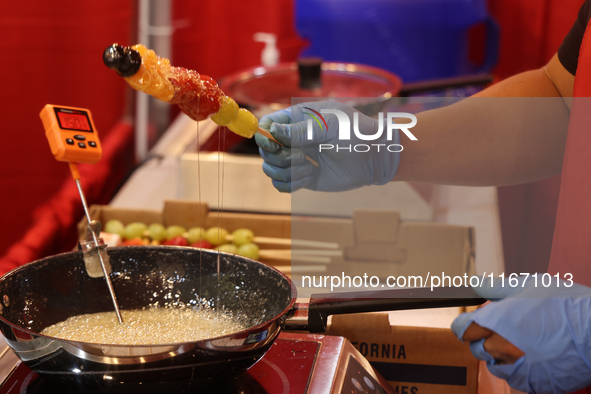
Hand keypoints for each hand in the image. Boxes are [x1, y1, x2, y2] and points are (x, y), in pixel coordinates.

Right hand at [255, 100, 401, 191]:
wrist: (375, 157)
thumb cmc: (355, 133)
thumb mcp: (329, 126)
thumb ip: (301, 130)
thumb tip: (273, 131)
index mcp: (296, 119)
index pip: (266, 125)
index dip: (263, 135)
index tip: (272, 144)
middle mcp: (293, 139)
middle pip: (265, 150)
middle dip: (278, 156)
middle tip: (300, 157)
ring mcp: (296, 158)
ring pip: (271, 168)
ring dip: (286, 171)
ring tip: (309, 167)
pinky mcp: (302, 177)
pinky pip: (282, 184)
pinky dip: (291, 184)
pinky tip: (310, 176)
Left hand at [451, 277, 590, 393]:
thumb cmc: (566, 305)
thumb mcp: (529, 286)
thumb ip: (495, 287)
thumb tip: (474, 282)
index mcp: (495, 321)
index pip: (462, 328)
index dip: (467, 324)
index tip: (475, 322)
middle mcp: (500, 346)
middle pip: (476, 346)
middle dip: (484, 337)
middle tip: (504, 329)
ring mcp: (515, 366)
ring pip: (493, 363)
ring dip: (499, 354)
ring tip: (523, 342)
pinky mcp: (530, 382)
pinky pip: (513, 377)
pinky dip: (517, 368)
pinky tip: (533, 355)